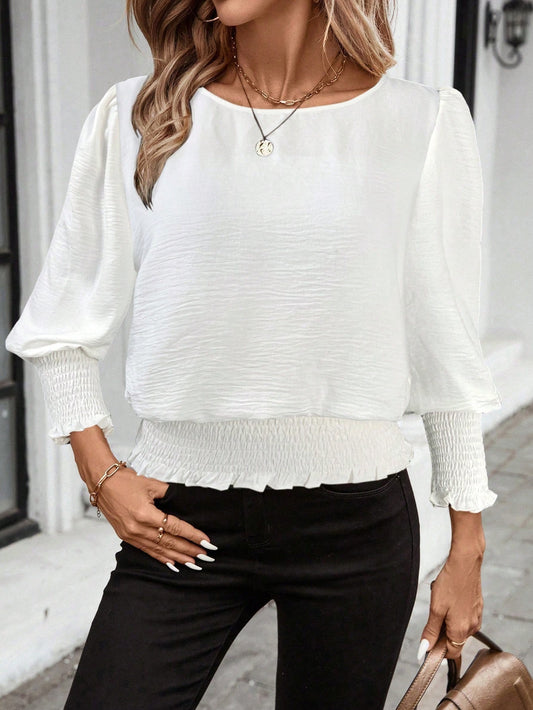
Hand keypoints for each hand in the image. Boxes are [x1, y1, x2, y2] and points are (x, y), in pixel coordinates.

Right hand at [91, 465, 216, 570]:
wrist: (102, 484)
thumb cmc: (125, 481)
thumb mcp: (151, 484)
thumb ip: (169, 494)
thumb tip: (185, 502)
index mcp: (145, 513)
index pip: (175, 527)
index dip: (192, 535)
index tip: (206, 541)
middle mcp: (138, 528)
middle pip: (169, 542)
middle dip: (189, 550)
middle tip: (205, 556)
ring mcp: (131, 535)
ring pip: (159, 550)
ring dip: (178, 557)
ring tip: (193, 563)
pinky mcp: (127, 537)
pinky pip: (147, 551)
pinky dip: (161, 558)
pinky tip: (172, 564)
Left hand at [418, 545, 483, 660]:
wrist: (465, 564)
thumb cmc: (450, 583)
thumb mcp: (436, 609)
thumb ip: (431, 631)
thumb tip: (425, 648)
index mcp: (461, 631)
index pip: (451, 653)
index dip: (438, 649)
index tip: (429, 639)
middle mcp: (472, 627)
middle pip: (455, 641)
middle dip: (442, 632)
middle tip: (434, 614)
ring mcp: (477, 617)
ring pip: (459, 628)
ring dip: (448, 621)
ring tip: (442, 603)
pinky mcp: (477, 608)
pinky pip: (465, 618)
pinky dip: (455, 613)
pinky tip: (450, 599)